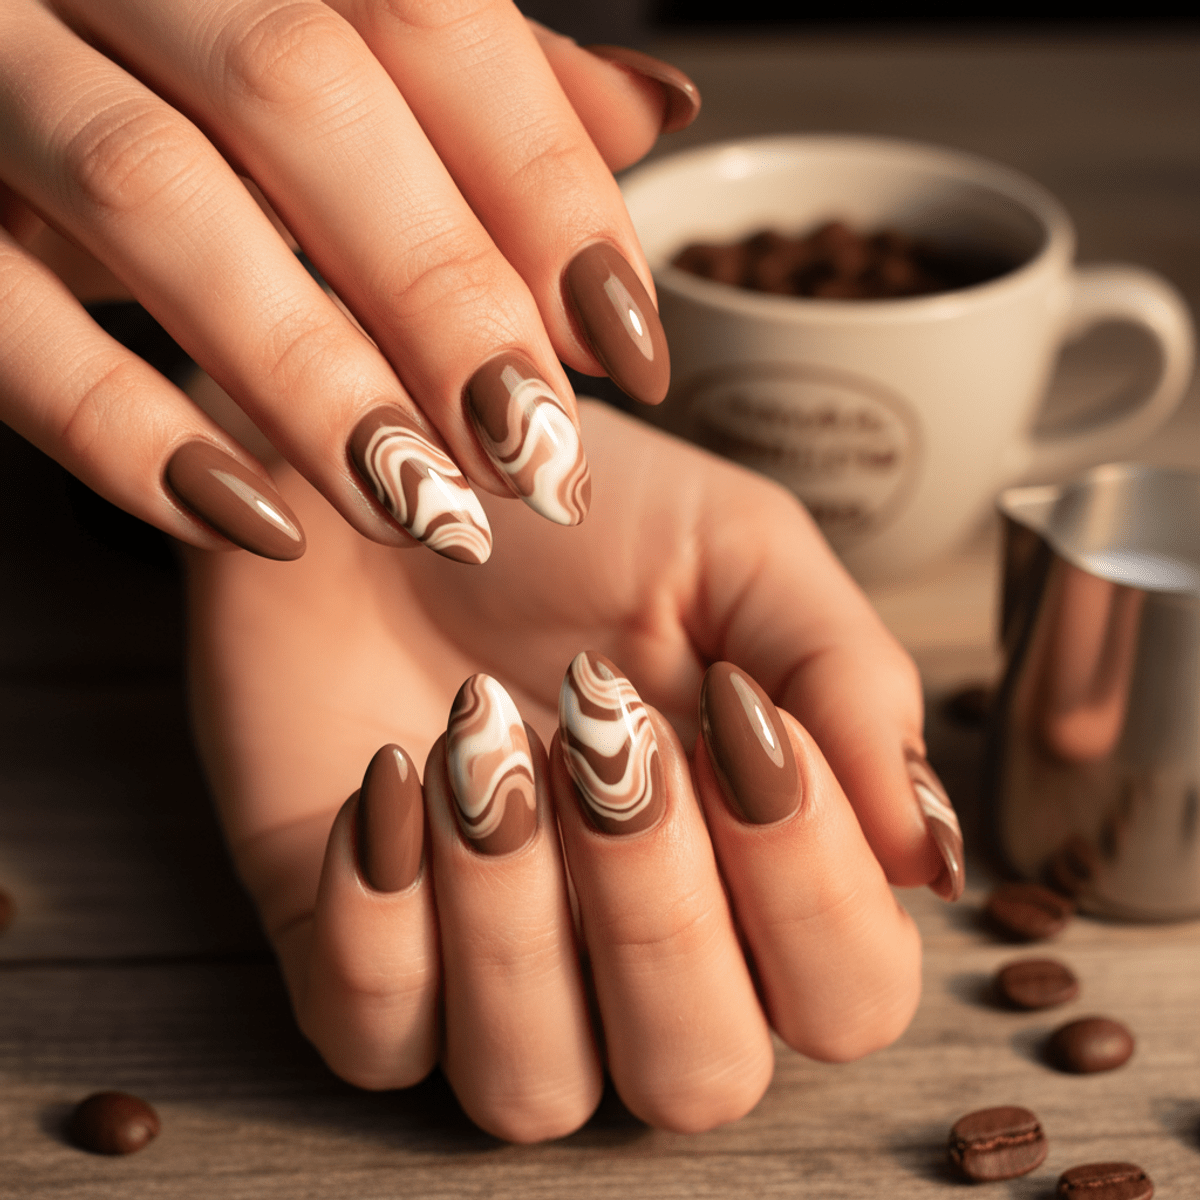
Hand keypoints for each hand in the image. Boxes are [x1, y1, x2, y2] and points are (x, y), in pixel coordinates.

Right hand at [0, 2, 696, 560]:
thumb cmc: (171, 59)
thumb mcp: (329, 43)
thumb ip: (483, 79)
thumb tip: (652, 112)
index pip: (432, 20)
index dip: (550, 190)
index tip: (631, 345)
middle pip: (306, 97)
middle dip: (446, 297)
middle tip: (535, 459)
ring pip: (153, 193)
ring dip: (313, 377)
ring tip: (426, 510)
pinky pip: (0, 317)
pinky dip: (125, 432)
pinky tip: (255, 519)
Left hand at [183, 398, 961, 1141]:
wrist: (387, 464)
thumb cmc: (571, 515)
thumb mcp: (740, 551)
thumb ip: (850, 685)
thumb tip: (932, 857)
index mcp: (754, 864)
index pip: (849, 994)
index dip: (812, 886)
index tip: (737, 716)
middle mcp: (634, 947)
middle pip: (702, 1076)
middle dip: (658, 910)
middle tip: (605, 738)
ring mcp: (489, 968)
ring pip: (537, 1089)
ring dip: (516, 916)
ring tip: (482, 744)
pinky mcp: (357, 955)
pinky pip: (377, 1038)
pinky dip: (384, 914)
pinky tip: (395, 775)